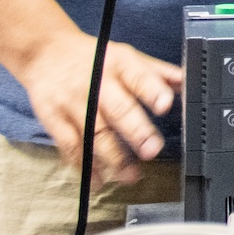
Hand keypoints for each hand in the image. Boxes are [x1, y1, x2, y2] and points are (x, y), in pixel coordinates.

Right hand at [14, 29, 181, 184]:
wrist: (45, 53)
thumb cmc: (94, 58)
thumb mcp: (127, 56)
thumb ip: (157, 73)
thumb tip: (189, 82)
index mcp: (120, 64)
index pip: (139, 76)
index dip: (153, 91)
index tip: (166, 105)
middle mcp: (97, 83)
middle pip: (118, 109)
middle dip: (136, 131)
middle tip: (152, 151)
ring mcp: (73, 103)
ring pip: (95, 133)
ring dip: (113, 157)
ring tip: (130, 176)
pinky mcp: (54, 120)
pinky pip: (70, 146)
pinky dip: (85, 166)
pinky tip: (98, 181)